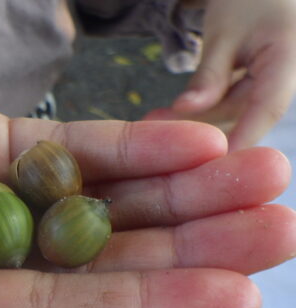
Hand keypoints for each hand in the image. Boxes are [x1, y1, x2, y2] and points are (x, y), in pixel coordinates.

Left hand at [144, 0, 295, 149]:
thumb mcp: (223, 34)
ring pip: (231, 113)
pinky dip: (201, 108)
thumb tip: (187, 110)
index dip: (241, 138)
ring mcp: (271, 86)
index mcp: (288, 60)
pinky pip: (227, 105)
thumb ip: (209, 74)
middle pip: (242, 114)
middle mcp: (286, 79)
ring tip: (153, 119)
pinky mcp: (255, 90)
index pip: (266, 108)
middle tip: (157, 131)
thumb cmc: (246, 3)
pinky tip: (168, 114)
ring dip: (194, 119)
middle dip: (199, 125)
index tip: (215, 164)